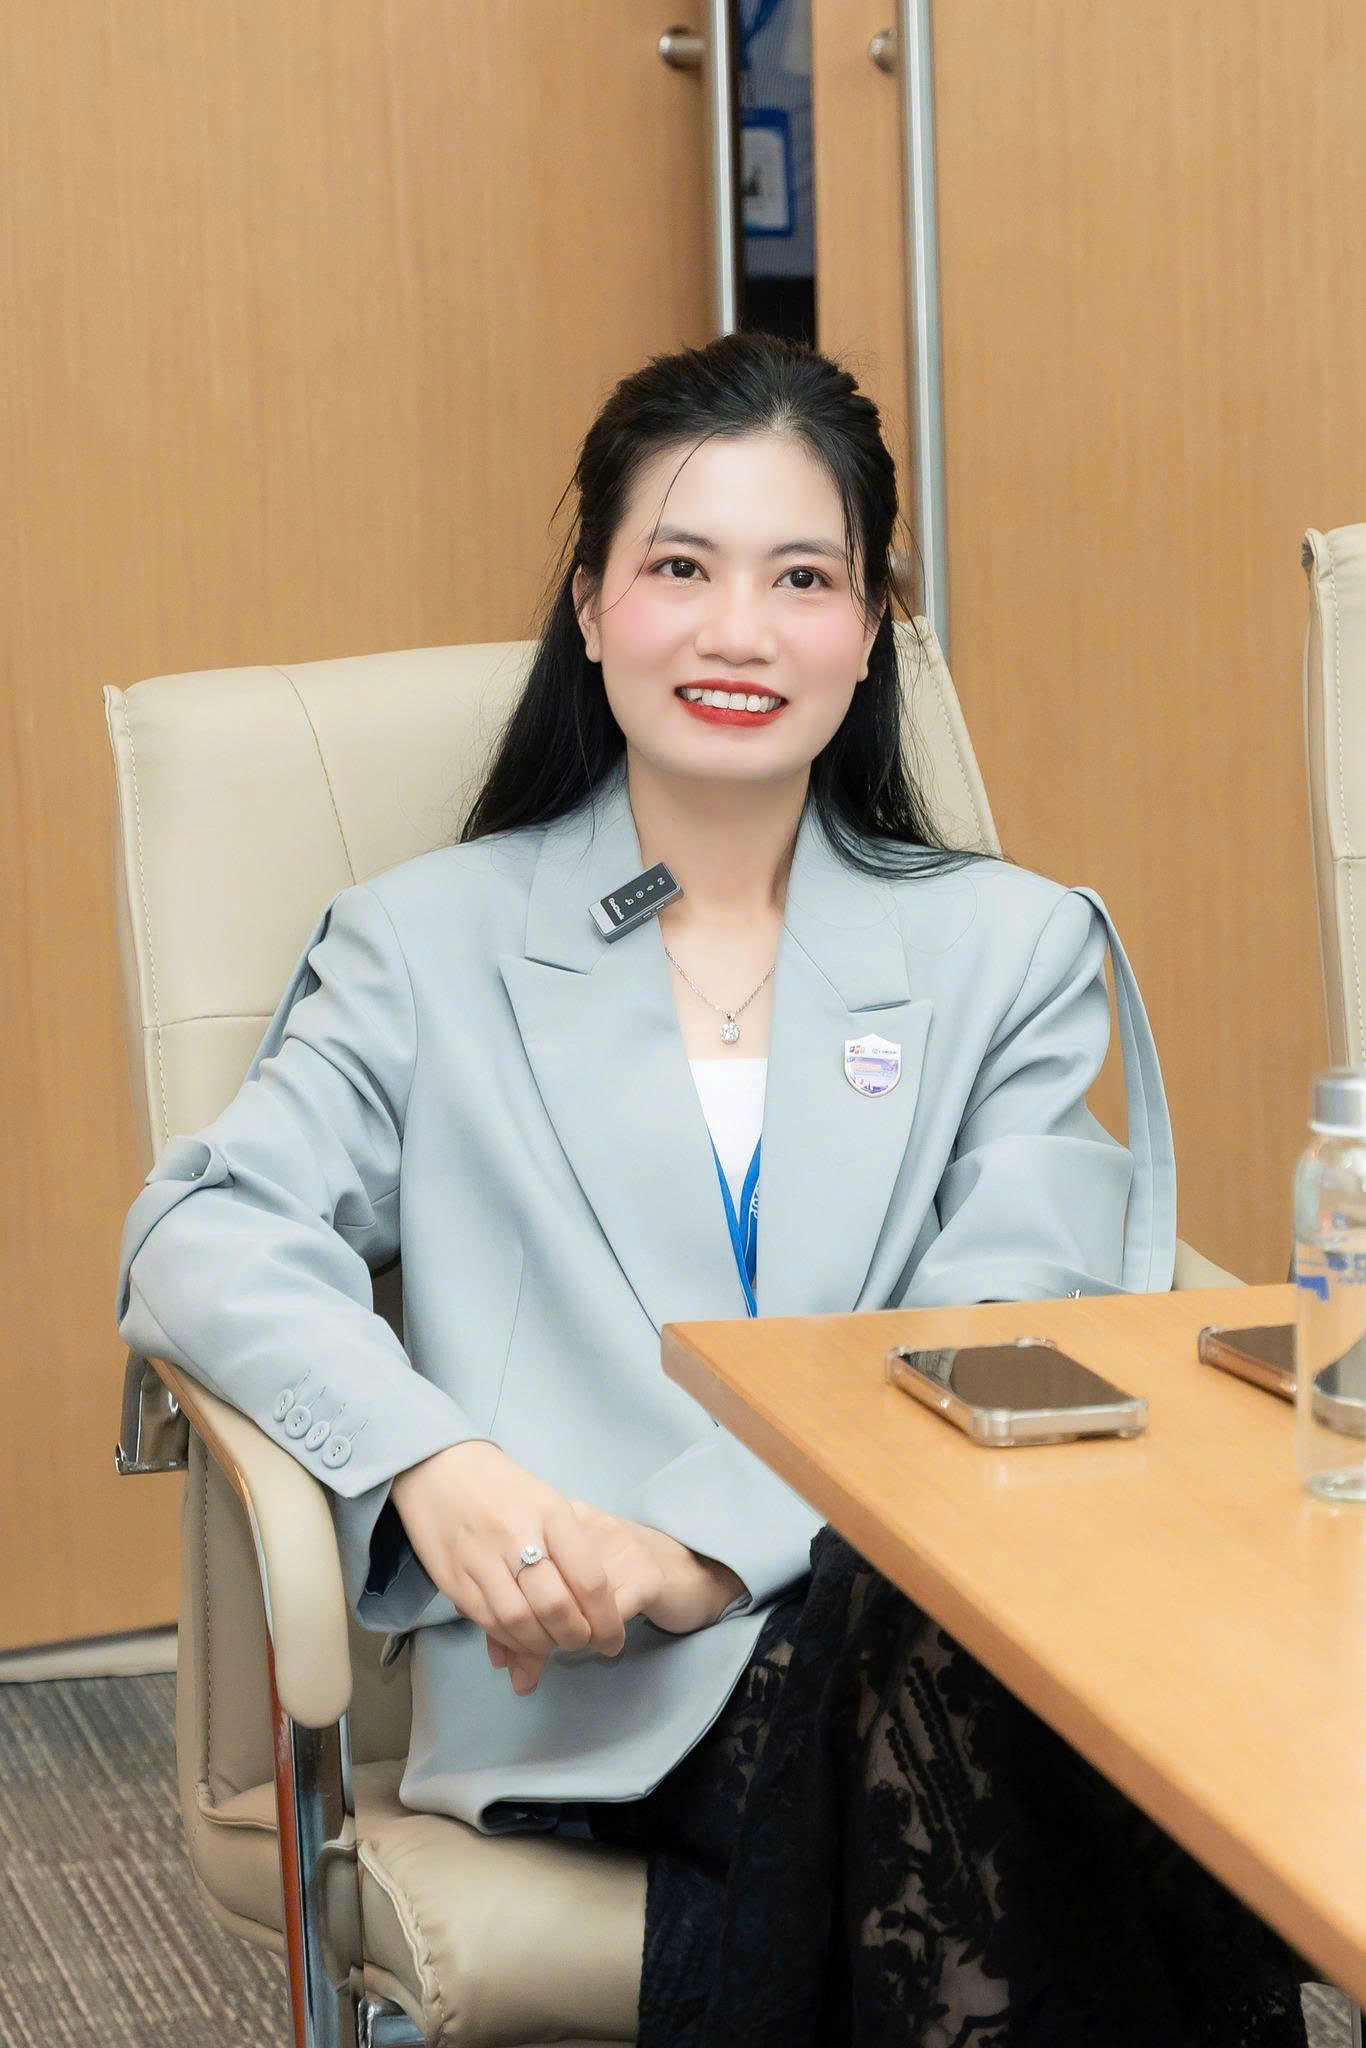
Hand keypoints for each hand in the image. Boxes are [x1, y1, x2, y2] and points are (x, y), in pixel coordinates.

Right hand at [390, 1442, 625, 1679]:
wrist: (439, 1466)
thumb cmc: (503, 1487)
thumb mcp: (547, 1503)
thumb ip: (570, 1550)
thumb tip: (594, 1606)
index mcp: (551, 1514)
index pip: (589, 1580)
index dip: (606, 1621)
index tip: (612, 1639)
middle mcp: (518, 1536)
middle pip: (556, 1608)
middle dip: (575, 1638)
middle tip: (582, 1643)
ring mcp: (481, 1558)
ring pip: (520, 1622)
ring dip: (542, 1645)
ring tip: (551, 1643)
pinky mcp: (452, 1578)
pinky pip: (488, 1622)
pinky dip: (510, 1639)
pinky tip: (520, 1636)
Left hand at [485, 1512, 744, 1693]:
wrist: (692, 1570)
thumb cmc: (623, 1579)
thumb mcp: (574, 1592)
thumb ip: (535, 1619)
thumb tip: (503, 1666)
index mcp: (556, 1523)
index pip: (512, 1572)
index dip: (501, 1620)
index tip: (501, 1657)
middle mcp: (580, 1528)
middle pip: (535, 1590)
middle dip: (528, 1639)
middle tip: (532, 1666)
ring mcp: (613, 1549)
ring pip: (567, 1606)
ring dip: (564, 1640)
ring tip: (576, 1648)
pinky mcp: (644, 1576)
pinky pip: (605, 1617)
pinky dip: (598, 1638)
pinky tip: (606, 1647)